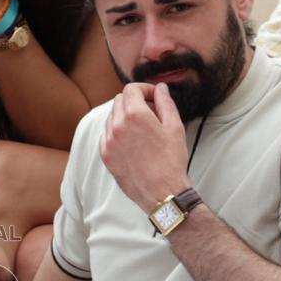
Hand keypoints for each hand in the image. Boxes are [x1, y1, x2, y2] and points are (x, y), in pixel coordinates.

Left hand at [99, 83, 190, 212]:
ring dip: (124, 116)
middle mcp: (117, 126)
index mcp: (135, 115)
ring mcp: (108, 141)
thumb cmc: (171, 160)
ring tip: (142, 128)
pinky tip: (132, 141)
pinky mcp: (105, 155)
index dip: (144, 89)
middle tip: (150, 111)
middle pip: (119, 101)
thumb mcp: (174, 127)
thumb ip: (165, 102)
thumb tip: (160, 88)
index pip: (131, 89)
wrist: (161, 191)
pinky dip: (117, 132)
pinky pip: (106, 135)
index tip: (153, 96)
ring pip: (111, 117)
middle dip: (134, 101)